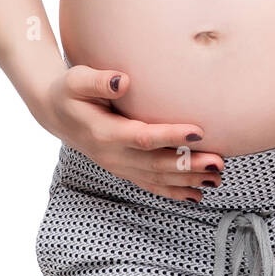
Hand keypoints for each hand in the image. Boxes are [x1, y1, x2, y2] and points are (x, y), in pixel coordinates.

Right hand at [39, 65, 224, 199]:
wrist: (55, 114)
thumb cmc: (70, 91)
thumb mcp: (76, 80)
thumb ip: (98, 80)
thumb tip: (123, 80)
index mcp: (104, 132)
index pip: (143, 137)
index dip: (171, 135)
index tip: (199, 131)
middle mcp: (112, 155)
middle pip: (155, 164)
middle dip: (188, 166)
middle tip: (218, 163)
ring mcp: (118, 166)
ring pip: (156, 178)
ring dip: (187, 181)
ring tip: (217, 179)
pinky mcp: (124, 170)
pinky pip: (150, 185)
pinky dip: (174, 192)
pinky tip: (197, 195)